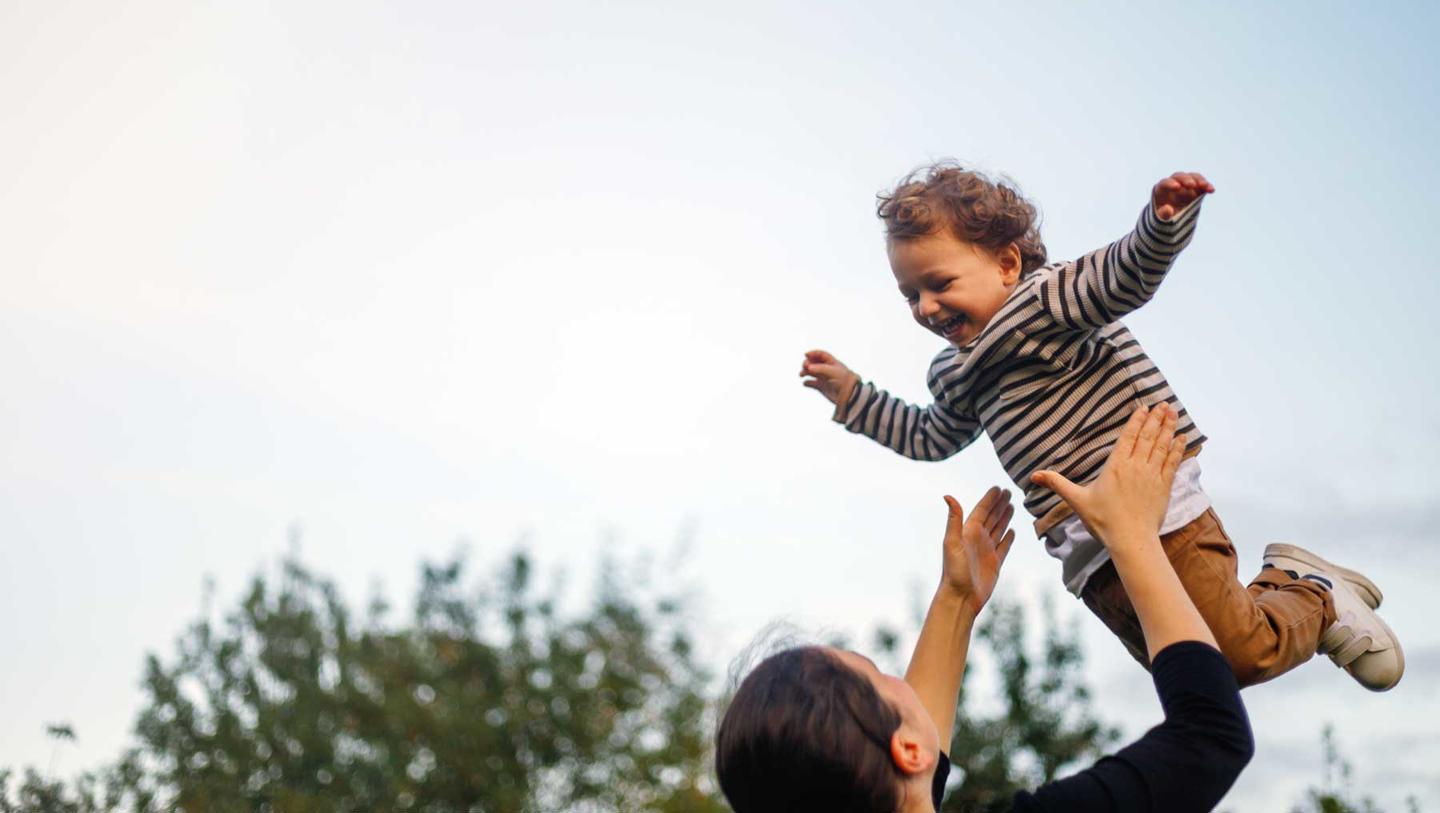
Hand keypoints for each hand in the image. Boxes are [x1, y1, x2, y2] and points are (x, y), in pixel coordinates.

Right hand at [800, 349, 859, 406]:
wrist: (848, 395)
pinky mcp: (821, 387)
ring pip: (811, 372)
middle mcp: (827, 369)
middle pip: (813, 362)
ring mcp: (823, 378)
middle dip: (807, 363)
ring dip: (805, 372)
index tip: (806, 354)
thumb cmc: (843, 381)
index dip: (813, 353)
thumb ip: (820, 368)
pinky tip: (806, 383)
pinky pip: (811, 383)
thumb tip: (808, 367)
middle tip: (805, 366)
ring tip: (801, 375)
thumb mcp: (832, 371)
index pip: (821, 354)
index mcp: (832, 363)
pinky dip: (807, 382)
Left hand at [939, 486, 1015, 615]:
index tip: (998, 488)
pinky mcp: (995, 562)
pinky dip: (1008, 537)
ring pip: (998, 529)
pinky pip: (1003, 546)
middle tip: (1009, 491)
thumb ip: (953, 519)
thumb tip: (947, 495)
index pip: (981, 510)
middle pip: (991, 517)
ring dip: (1005, 517)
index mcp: (968, 532)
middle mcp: (978, 539)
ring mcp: (987, 550)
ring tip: (1012, 506)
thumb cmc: (953, 571)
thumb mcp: (952, 542)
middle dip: (999, 504)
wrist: (960, 597)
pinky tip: (1012, 531)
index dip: (990, 499)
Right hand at [1030, 405, 1184, 555]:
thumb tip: (1034, 475)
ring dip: (1168, 428)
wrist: (1131, 540)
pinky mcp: (1164, 487)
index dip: (1137, 420)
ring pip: (1162, 446)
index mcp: (1115, 466)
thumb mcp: (1077, 500)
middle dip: (1156, 418)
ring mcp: (1152, 475)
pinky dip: (1178, 449)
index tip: (1144, 407)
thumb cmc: (1103, 521)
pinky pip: (1173, 462)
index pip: (1128, 437)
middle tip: (1163, 403)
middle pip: (1148, 436)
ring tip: (1173, 412)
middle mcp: (1135, 466)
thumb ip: (1057, 484)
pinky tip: (1182, 438)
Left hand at [1151, 171, 1214, 219]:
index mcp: (1161, 190)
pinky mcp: (1196, 189)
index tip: (1177, 187)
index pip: (1164, 183)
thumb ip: (1163, 214)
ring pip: (1192, 177)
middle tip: (1192, 185)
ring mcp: (1185, 186)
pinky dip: (1206, 186)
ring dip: (1199, 180)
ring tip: (1205, 187)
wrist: (1173, 221)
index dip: (1170, 183)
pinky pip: (1202, 185)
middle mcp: (1173, 184)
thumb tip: (1168, 209)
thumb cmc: (1164, 219)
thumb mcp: (1161, 219)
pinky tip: (1211, 190)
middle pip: (1178, 177)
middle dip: (1185, 179)